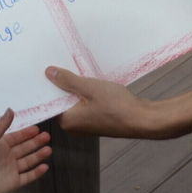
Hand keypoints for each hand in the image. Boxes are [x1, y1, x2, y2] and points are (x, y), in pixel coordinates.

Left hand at [0, 109, 51, 192]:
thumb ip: (0, 126)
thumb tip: (10, 110)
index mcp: (0, 146)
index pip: (16, 137)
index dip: (26, 133)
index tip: (37, 129)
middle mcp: (7, 157)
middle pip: (25, 148)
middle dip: (36, 142)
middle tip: (47, 137)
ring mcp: (11, 170)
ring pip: (28, 161)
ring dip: (38, 156)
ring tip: (48, 150)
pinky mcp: (13, 182)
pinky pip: (27, 177)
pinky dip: (36, 173)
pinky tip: (44, 167)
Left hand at [45, 66, 167, 138]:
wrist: (143, 119)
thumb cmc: (117, 106)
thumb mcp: (89, 88)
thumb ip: (68, 80)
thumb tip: (49, 73)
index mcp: (67, 121)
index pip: (50, 101)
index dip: (50, 85)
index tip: (49, 69)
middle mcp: (74, 127)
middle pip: (63, 101)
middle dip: (64, 85)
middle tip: (65, 65)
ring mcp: (87, 125)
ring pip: (76, 102)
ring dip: (78, 88)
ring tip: (80, 72)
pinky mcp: (98, 121)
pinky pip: (87, 105)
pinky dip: (88, 94)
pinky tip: (93, 83)